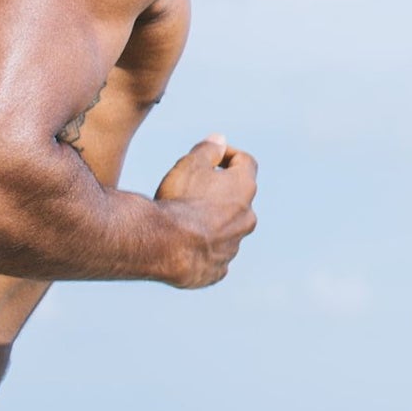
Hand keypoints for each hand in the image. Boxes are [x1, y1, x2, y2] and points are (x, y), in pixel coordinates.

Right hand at [154, 133, 258, 287]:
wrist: (165, 245)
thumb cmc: (179, 200)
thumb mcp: (190, 164)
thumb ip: (208, 149)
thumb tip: (220, 140)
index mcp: (243, 188)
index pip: (246, 162)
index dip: (229, 155)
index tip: (212, 156)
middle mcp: (246, 218)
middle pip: (238, 199)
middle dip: (219, 192)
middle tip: (193, 188)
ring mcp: (233, 247)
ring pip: (226, 229)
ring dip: (211, 222)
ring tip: (182, 219)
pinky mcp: (218, 270)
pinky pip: (214, 255)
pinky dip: (203, 248)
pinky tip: (182, 245)